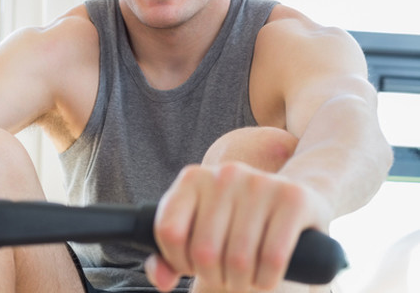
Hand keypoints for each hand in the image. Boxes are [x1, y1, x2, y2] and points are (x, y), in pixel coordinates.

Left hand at [145, 127, 331, 291]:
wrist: (293, 206)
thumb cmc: (235, 227)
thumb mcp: (197, 237)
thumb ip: (168, 260)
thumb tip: (162, 279)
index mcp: (192, 179)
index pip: (169, 230)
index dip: (178, 261)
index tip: (192, 266)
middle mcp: (224, 174)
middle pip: (204, 251)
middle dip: (213, 278)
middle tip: (224, 278)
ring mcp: (260, 182)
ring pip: (238, 258)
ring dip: (241, 283)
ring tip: (244, 279)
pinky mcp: (294, 197)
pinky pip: (273, 257)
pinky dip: (267, 280)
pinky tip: (266, 278)